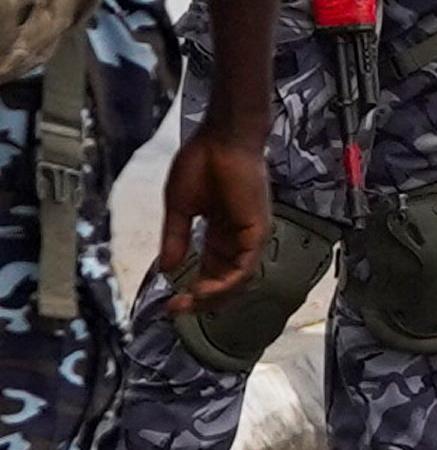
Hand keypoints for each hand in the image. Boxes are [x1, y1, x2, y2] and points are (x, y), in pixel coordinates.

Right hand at [154, 121, 267, 314]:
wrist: (220, 140)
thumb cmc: (201, 164)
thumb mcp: (180, 208)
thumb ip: (175, 238)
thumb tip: (165, 269)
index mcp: (220, 232)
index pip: (210, 270)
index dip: (192, 289)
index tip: (169, 303)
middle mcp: (237, 238)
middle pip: (225, 280)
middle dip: (202, 299)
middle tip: (177, 309)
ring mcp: (250, 235)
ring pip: (238, 279)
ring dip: (214, 296)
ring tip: (189, 303)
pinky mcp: (257, 230)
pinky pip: (246, 266)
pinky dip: (226, 283)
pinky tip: (205, 291)